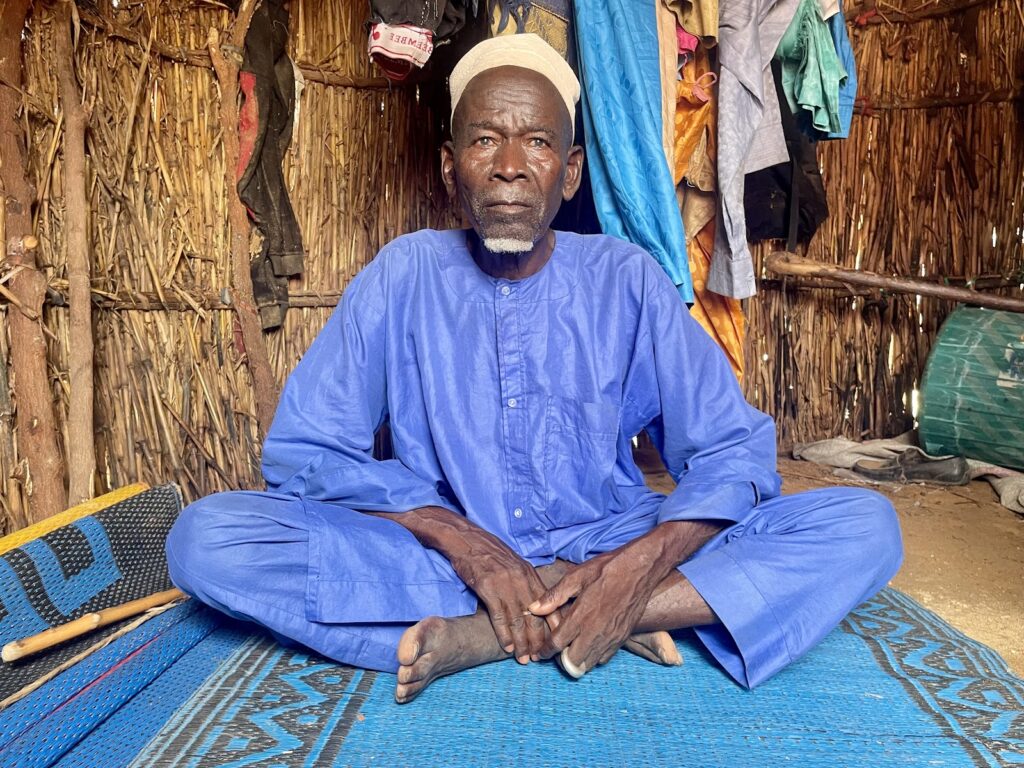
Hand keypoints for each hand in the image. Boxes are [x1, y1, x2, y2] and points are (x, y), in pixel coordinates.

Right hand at [379, 506, 556, 663]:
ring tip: (523, 658)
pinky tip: (507, 647)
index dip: (553, 626)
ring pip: (518, 619)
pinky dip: (504, 635)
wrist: (466, 539)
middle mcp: (521, 580)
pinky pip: (499, 616)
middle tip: (539, 658)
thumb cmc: (489, 552)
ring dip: (522, 643)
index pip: (548, 604)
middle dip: (538, 640)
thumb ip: (526, 582)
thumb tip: (535, 604)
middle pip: (535, 616)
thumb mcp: (514, 564)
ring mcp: (505, 584)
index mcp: (529, 574)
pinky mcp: (487, 588)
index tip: (555, 642)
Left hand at [527, 547, 660, 675]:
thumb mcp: (576, 576)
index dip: (544, 652)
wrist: (640, 568)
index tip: (538, 654)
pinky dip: (594, 656)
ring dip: (577, 660)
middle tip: (555, 651)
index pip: (556, 644)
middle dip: (560, 660)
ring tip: (571, 649)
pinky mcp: (623, 637)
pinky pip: (604, 658)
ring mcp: (611, 637)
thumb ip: (554, 596)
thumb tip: (533, 608)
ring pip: (589, 663)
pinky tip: (590, 643)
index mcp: (580, 616)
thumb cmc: (607, 569)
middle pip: (572, 662)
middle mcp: (595, 631)